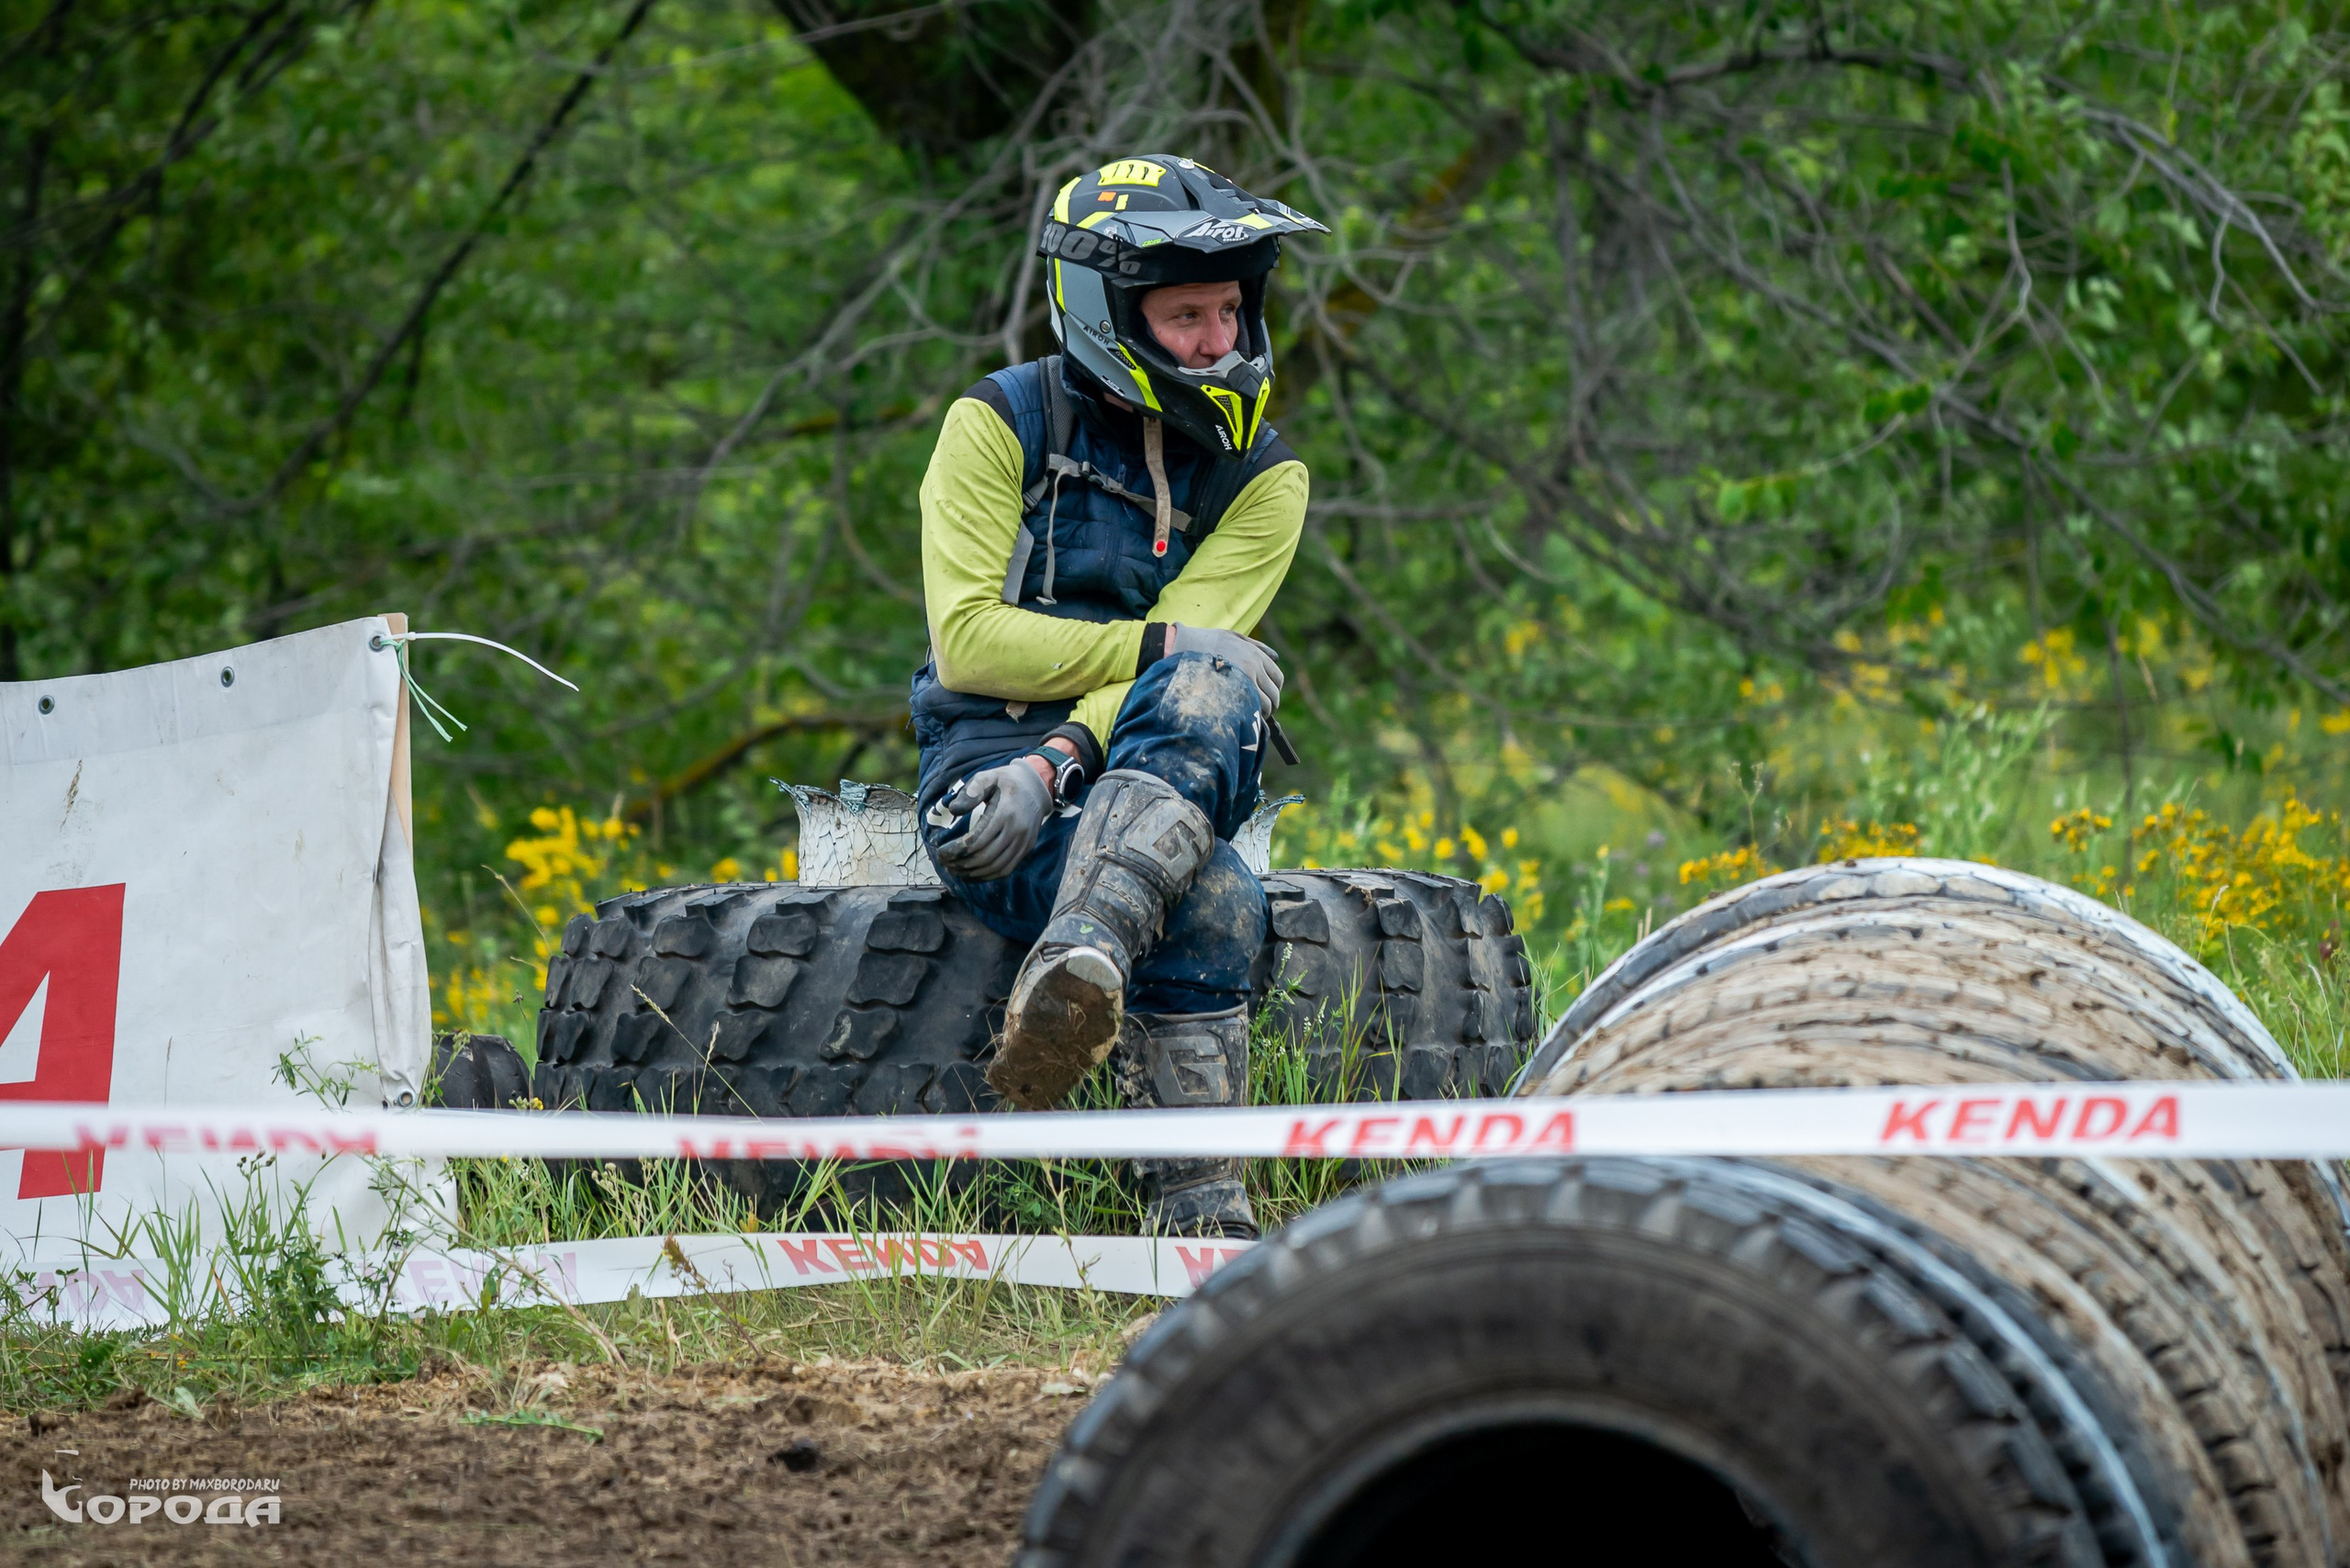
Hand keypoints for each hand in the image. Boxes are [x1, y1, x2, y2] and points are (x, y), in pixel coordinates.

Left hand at [935, 758, 1053, 880]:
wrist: (1036, 787)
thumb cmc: (1006, 781)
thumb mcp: (988, 777)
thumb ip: (971, 791)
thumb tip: (954, 810)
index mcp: (1005, 812)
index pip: (976, 841)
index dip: (956, 850)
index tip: (940, 852)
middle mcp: (1016, 830)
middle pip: (984, 857)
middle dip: (960, 863)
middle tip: (944, 862)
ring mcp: (1023, 842)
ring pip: (995, 867)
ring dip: (972, 873)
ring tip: (954, 870)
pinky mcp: (1026, 848)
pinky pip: (1006, 869)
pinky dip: (987, 876)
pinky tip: (972, 874)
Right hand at [1171, 625, 1283, 713]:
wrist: (1179, 647)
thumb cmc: (1203, 642)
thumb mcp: (1231, 636)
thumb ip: (1255, 645)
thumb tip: (1275, 657)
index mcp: (1255, 654)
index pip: (1277, 677)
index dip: (1274, 690)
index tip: (1268, 697)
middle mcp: (1253, 668)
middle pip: (1273, 693)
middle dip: (1270, 704)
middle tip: (1261, 711)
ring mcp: (1243, 681)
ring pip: (1265, 705)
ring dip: (1262, 713)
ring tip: (1251, 716)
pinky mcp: (1230, 694)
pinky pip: (1251, 711)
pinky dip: (1252, 717)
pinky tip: (1243, 718)